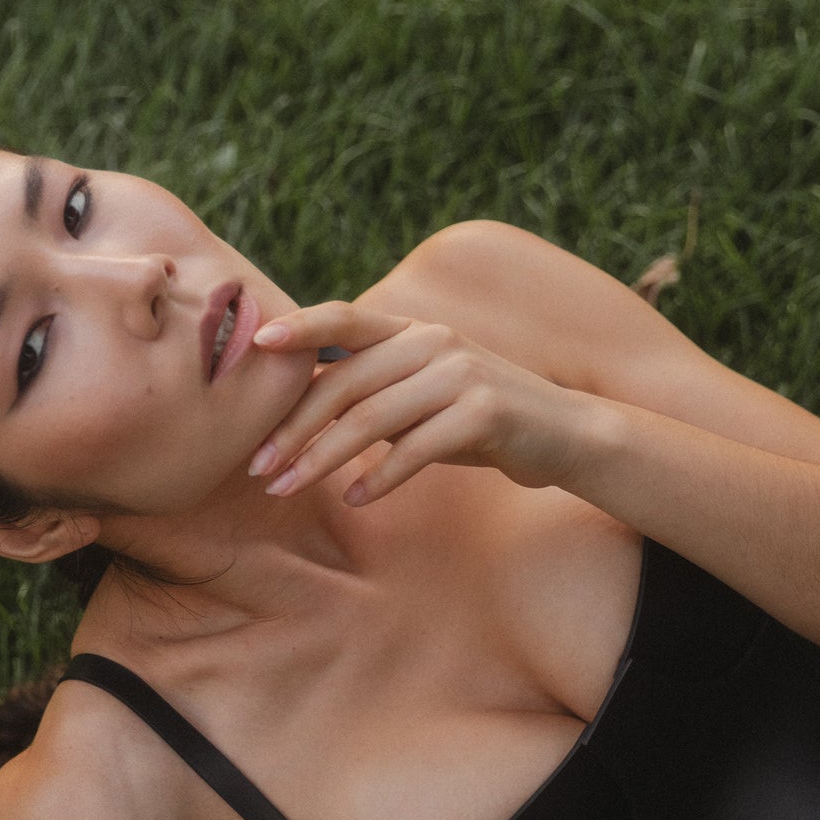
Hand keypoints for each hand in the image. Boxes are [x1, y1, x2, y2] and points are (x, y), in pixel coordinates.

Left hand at [247, 303, 590, 505]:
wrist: (565, 433)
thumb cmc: (478, 419)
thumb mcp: (424, 393)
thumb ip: (373, 389)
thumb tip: (298, 408)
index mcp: (412, 330)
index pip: (345, 320)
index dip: (300, 328)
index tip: (255, 345)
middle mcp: (433, 342)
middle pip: (345, 384)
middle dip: (293, 429)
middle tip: (256, 467)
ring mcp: (460, 375)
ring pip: (370, 420)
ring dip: (321, 460)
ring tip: (286, 488)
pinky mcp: (483, 413)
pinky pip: (415, 450)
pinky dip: (380, 478)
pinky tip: (356, 499)